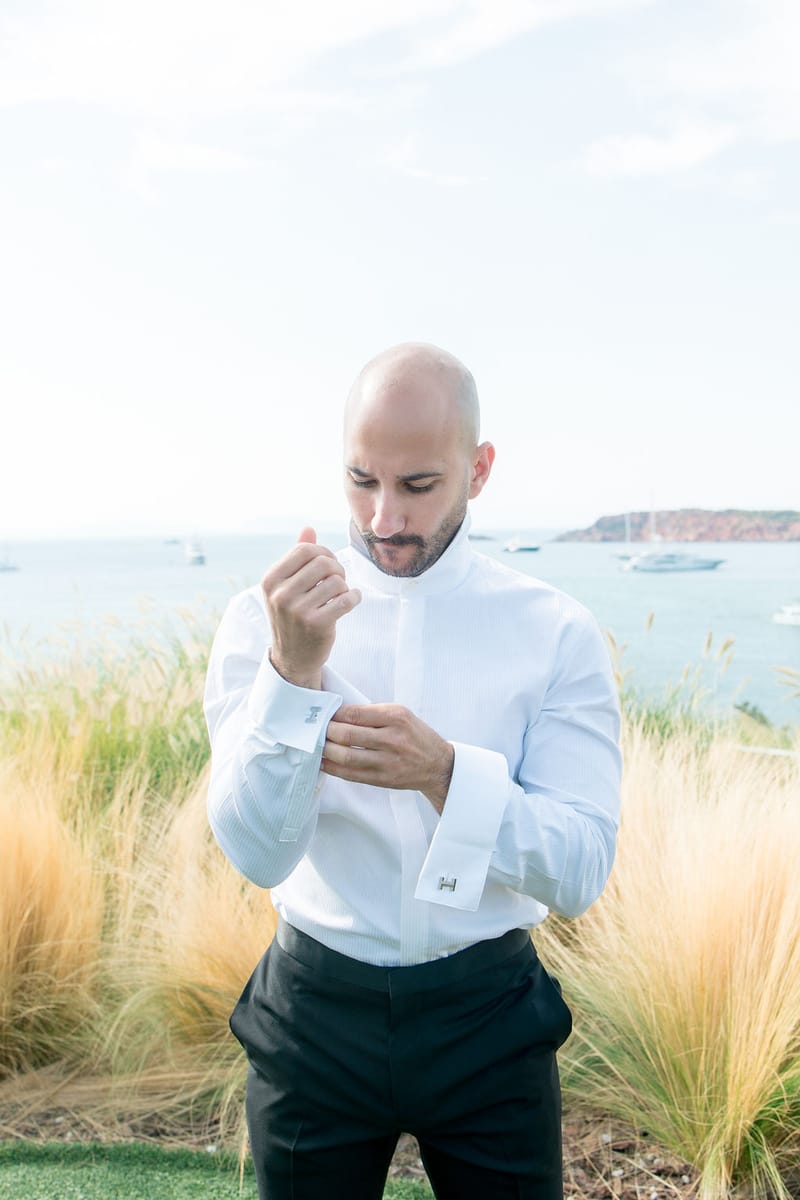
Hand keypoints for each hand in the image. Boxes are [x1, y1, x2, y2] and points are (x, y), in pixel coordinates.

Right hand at [262, 528, 360, 687]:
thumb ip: (297, 558)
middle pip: (322, 562)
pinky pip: (346, 599)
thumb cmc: (293, 616)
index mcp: (270, 580)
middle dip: (337, 568)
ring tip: (340, 595)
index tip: (328, 566)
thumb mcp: (287, 587)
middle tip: (338, 581)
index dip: (323, 553)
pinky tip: (352, 600)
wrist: (293, 658)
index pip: (304, 550)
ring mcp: (297, 610)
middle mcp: (280, 594)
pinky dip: (354, 597)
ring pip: (336, 581)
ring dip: (344, 586)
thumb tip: (309, 529)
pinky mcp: (316, 624)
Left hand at [322, 704, 454, 813]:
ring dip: (326, 751)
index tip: (325, 714)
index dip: (335, 714)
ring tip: (317, 745)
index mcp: (396, 717)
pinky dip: (333, 768)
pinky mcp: (383, 779)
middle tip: (316, 729)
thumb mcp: (401, 714)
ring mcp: (387, 762)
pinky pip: (351, 775)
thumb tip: (340, 714)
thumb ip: (373, 714)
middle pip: (347, 735)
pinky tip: (324, 762)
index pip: (355, 714)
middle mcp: (392, 739)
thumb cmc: (416, 736)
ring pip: (346, 757)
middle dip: (326, 732)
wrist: (437, 764)